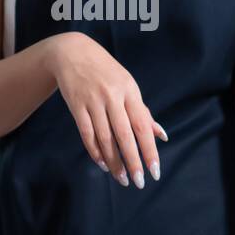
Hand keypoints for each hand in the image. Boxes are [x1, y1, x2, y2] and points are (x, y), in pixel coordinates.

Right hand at [47, 32, 165, 187]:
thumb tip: (162, 135)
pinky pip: (87, 133)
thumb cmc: (106, 72)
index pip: (143, 126)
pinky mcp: (76, 105)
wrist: (72, 52)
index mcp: (130, 91)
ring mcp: (93, 101)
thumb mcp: (128, 86)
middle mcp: (113, 96)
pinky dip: (95, 151)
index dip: (149, 150)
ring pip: (105, 138)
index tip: (155, 171)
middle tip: (139, 182)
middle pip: (125, 135)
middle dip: (133, 161)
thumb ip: (143, 112)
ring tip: (121, 178)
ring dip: (114, 161)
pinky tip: (103, 164)